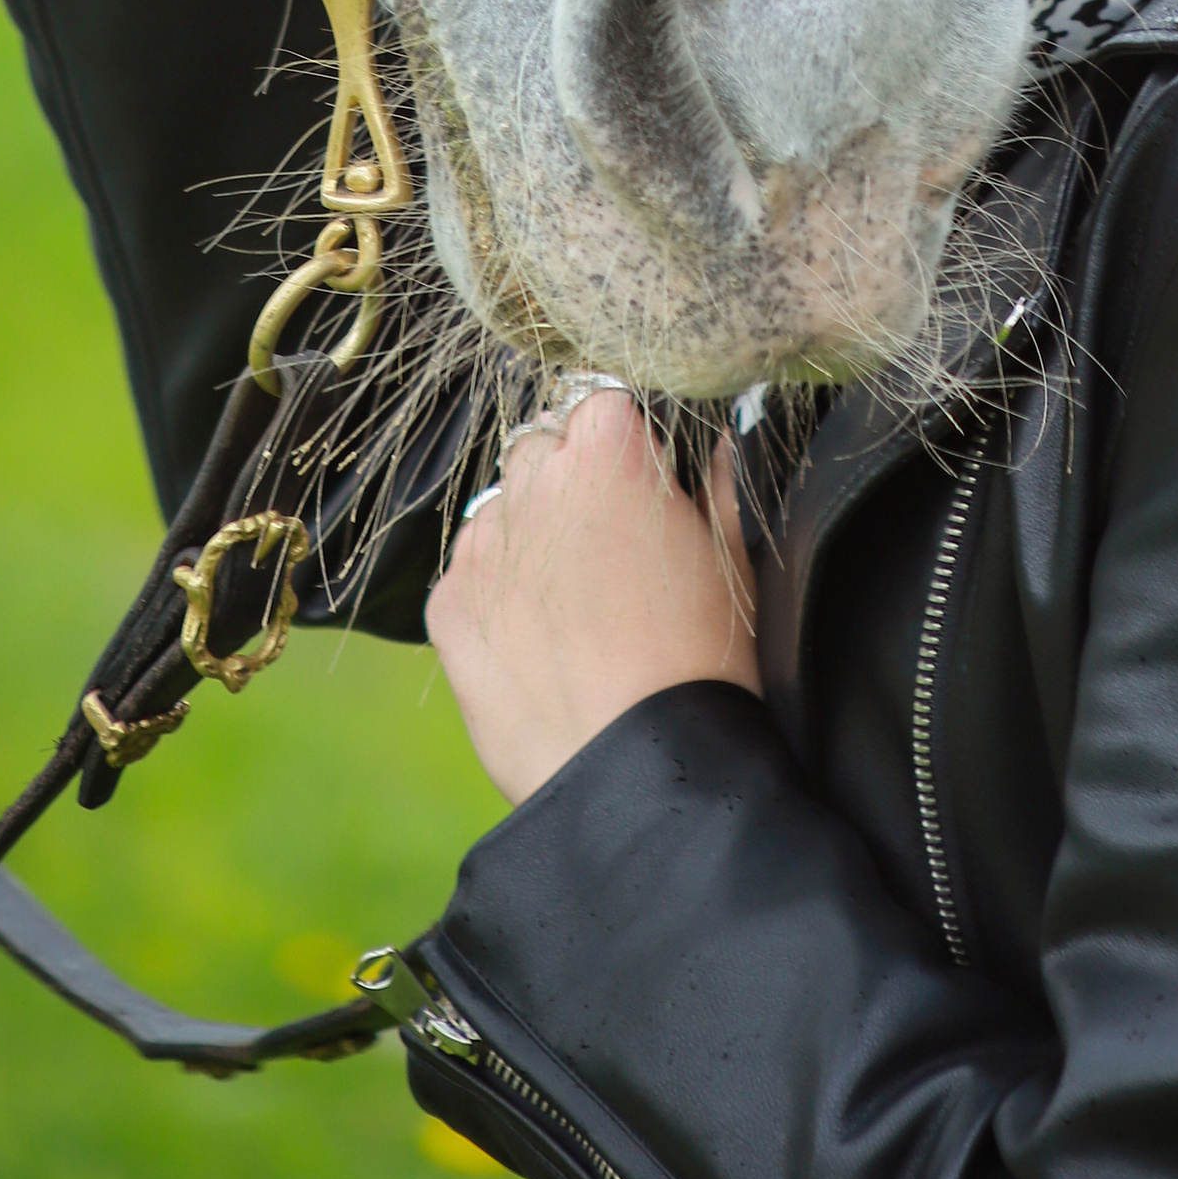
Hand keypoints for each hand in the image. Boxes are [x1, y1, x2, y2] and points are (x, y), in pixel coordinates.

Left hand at [424, 393, 757, 806]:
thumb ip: (716, 484)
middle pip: (542, 448)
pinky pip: (468, 573)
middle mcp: (534, 481)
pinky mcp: (446, 605)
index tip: (640, 481)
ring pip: (500, 508)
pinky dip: (495, 592)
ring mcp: (482, 544)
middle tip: (607, 545)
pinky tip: (537, 641)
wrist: (635, 776)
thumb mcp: (731, 561)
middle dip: (569, 480)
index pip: (601, 402)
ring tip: (573, 604)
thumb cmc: (702, 664)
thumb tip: (714, 445)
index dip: (623, 443)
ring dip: (529, 533)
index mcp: (607, 452)